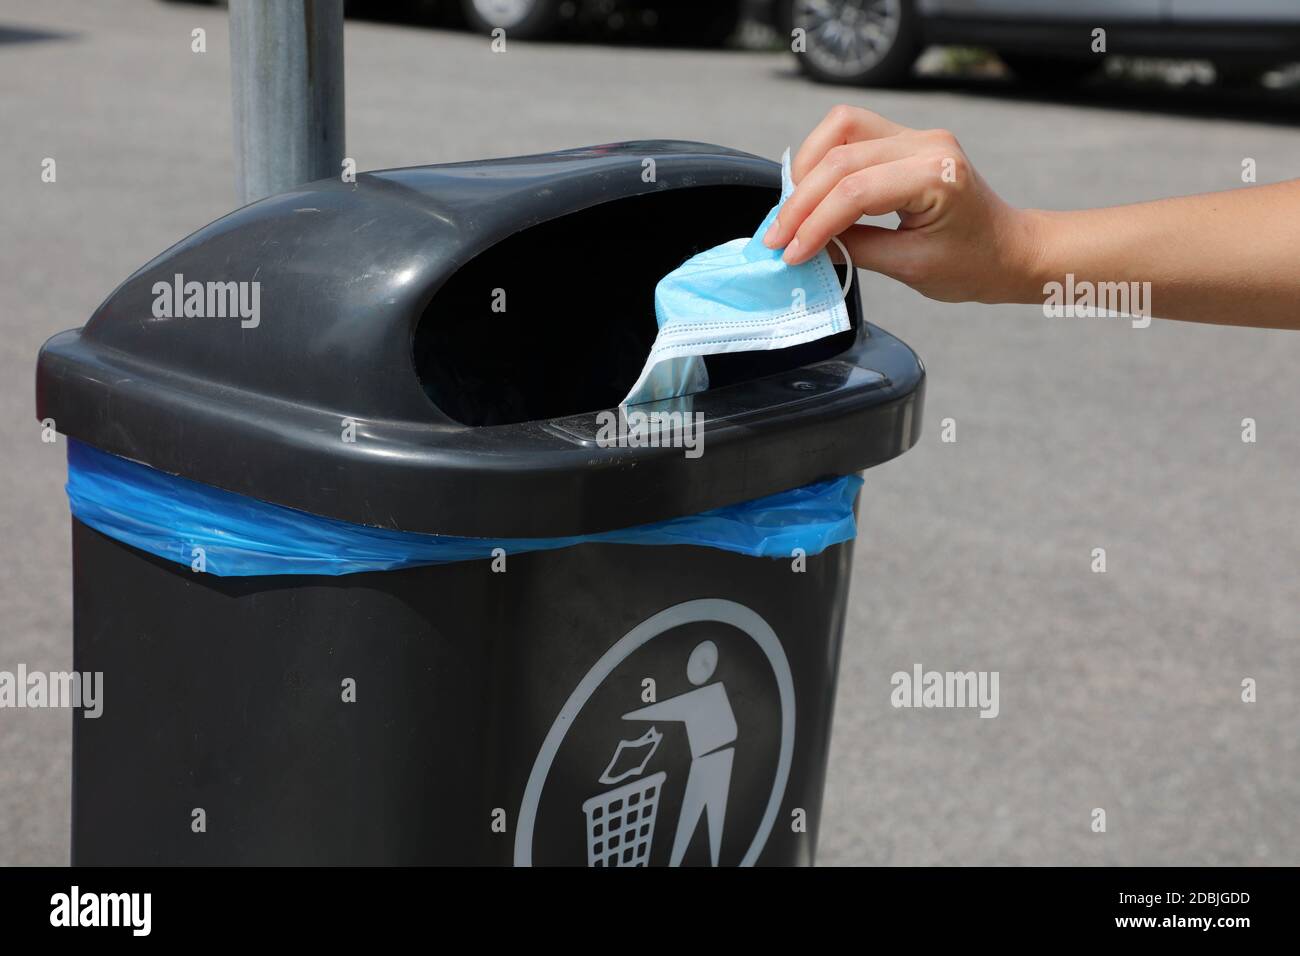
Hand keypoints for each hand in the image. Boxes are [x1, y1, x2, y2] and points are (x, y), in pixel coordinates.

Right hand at [763, 105, 1043, 304]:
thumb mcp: (909, 267)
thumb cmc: (973, 264)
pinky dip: (823, 160)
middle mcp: (926, 143)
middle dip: (800, 200)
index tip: (788, 253)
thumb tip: (805, 246)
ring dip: (807, 168)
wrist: (1009, 250)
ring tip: (791, 211)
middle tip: (776, 238)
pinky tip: (811, 192)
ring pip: (840, 128)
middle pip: (840, 156)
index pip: (854, 191)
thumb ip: (853, 250)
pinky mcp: (906, 139)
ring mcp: (916, 135)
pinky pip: (851, 133)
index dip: (812, 223)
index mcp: (936, 175)